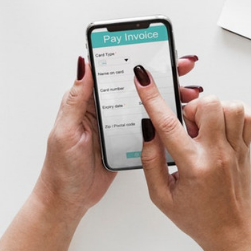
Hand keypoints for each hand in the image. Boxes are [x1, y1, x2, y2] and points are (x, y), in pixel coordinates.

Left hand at [0, 55, 200, 250]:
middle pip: (135, 85)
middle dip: (161, 73)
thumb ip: (77, 98)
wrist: (68, 201)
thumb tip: (83, 63)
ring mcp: (117, 125)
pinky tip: (181, 116)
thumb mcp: (67, 130)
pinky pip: (149, 126)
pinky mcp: (127, 141)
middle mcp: (104, 109)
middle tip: (183, 67)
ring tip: (189, 92)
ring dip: (168, 96)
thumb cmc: (61, 168)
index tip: (156, 49)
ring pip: (147, 104)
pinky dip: (166, 120)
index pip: (114, 71)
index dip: (135, 58)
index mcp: (88, 100)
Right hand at [133, 66, 250, 250]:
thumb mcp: (161, 197)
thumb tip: (147, 131)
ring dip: (213, 109)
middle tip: (187, 127)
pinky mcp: (247, 147)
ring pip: (231, 106)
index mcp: (193, 167)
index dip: (152, 98)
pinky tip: (221, 127)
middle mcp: (218, 154)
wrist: (231, 231)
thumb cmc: (197, 217)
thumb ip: (151, 162)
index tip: (142, 79)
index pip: (169, 125)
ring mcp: (236, 149)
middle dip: (191, 108)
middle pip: (208, 105)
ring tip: (204, 128)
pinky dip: (234, 113)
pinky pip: (248, 115)